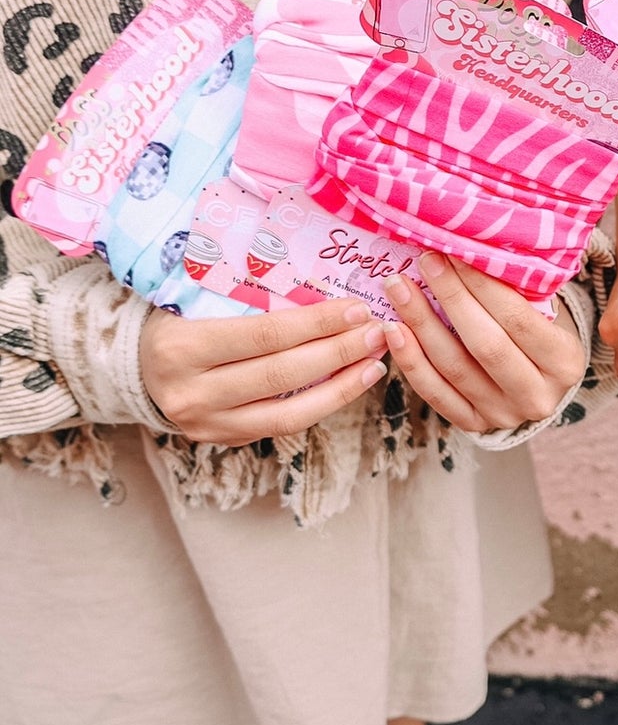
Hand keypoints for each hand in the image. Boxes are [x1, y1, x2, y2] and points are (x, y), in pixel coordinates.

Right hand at [141, 299, 389, 444]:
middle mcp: (192, 392)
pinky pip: (283, 424)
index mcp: (181, 347)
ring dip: (340, 387)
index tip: (356, 309)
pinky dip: (321, 404)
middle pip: (282, 374)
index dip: (316, 324)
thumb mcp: (190, 298)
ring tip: (374, 364)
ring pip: (289, 413)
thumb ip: (242, 296)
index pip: (265, 335)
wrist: (134, 366)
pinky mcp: (224, 440)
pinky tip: (347, 384)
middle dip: (338, 352)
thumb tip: (320, 284)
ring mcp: (207, 424)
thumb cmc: (173, 319)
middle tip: (377, 333)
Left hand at [382, 252, 587, 431]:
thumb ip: (521, 287)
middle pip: (485, 344)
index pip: (518, 319)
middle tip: (424, 262)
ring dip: (421, 324)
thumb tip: (472, 246)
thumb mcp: (548, 310)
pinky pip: (435, 393)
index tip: (455, 252)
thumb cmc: (541, 332)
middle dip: (451, 298)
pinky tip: (393, 330)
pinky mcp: (474, 424)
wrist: (540, 383)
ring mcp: (504, 414)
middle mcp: (537, 395)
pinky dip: (410, 361)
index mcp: (565, 362)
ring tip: (398, 288)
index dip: (483, 285)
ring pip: (455, 368)